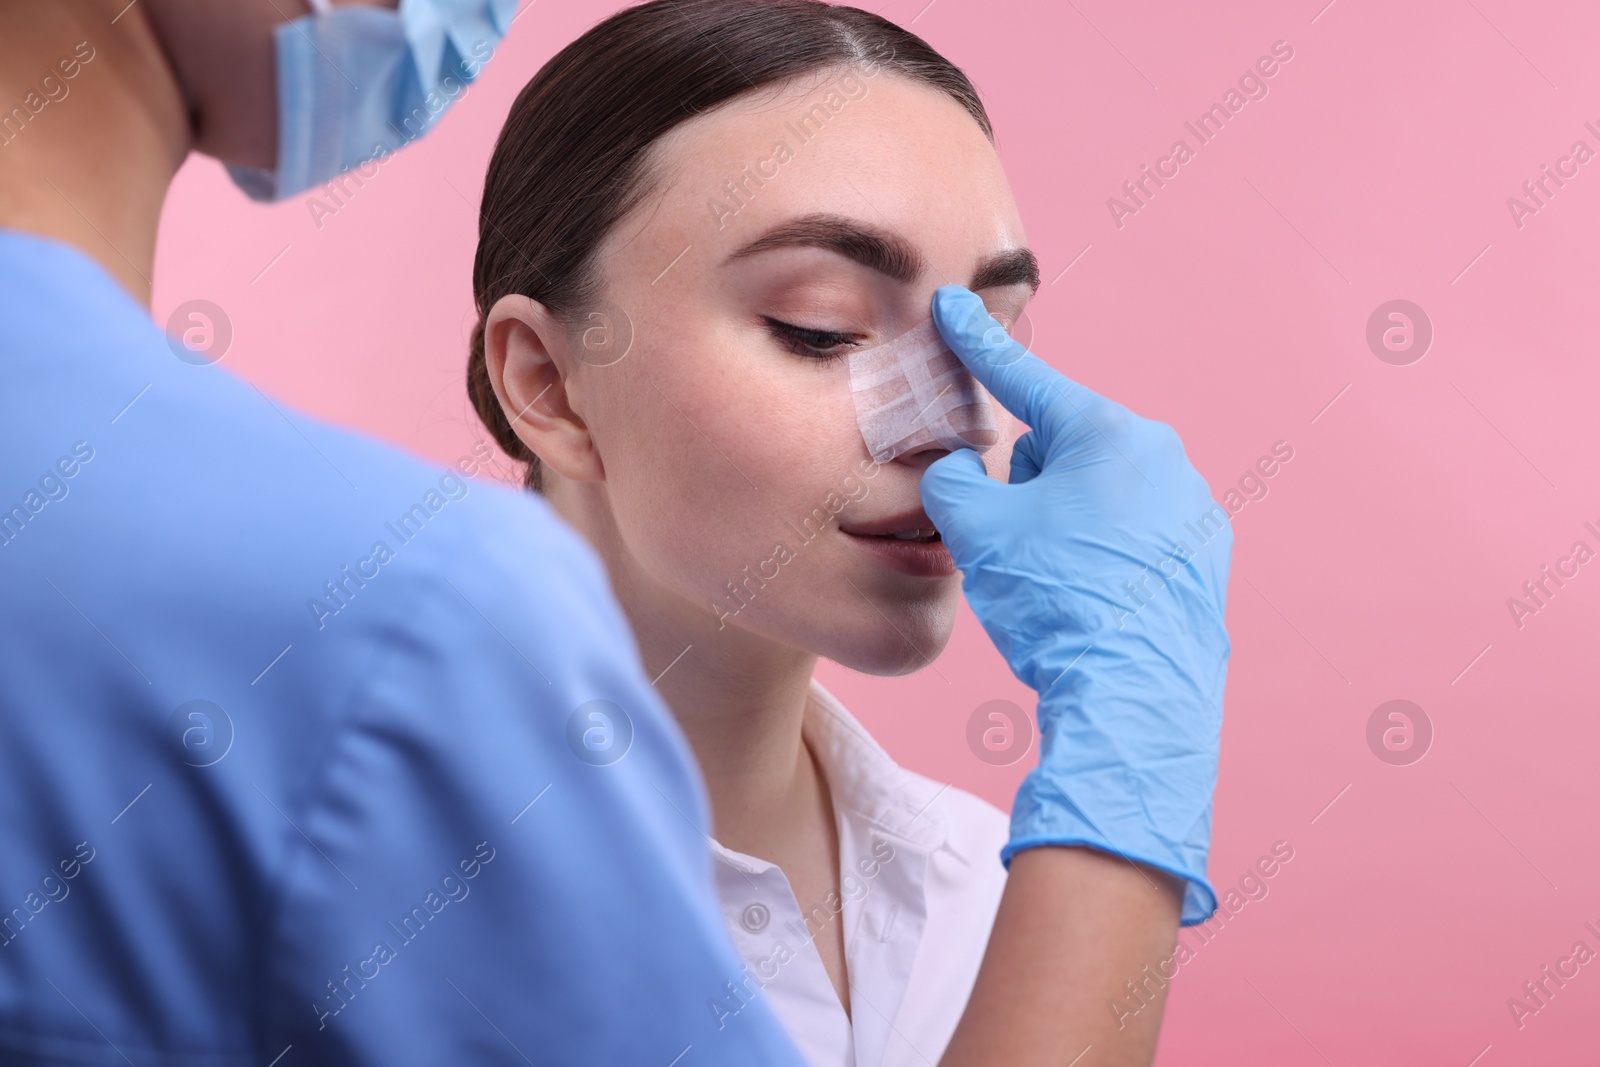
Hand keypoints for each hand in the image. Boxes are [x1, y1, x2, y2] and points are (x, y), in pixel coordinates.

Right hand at [920, 285, 1231, 922]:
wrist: (1130, 697)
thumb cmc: (1056, 602)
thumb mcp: (978, 530)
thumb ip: (954, 480)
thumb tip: (962, 472)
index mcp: (1111, 435)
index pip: (1026, 380)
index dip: (978, 345)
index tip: (954, 306)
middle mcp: (1164, 462)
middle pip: (1061, 447)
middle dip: (1024, 481)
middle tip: (1005, 538)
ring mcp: (1190, 513)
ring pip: (1095, 497)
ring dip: (1059, 523)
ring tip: (1047, 585)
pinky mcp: (1201, 563)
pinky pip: (1129, 539)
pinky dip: (1097, 559)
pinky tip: (1082, 603)